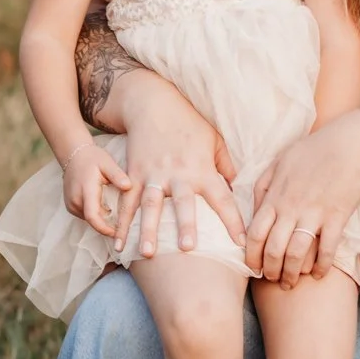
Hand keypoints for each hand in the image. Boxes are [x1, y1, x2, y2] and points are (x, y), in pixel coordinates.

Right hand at [61, 139, 132, 238]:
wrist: (74, 155)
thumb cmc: (93, 158)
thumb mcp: (108, 163)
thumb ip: (117, 175)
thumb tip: (128, 186)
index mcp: (86, 190)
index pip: (93, 216)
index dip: (104, 228)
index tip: (117, 232)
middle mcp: (75, 200)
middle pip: (92, 220)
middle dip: (107, 225)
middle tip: (124, 224)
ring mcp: (71, 204)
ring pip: (88, 219)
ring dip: (102, 220)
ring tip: (117, 214)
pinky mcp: (70, 206)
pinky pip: (85, 215)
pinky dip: (96, 215)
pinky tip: (106, 207)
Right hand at [107, 73, 243, 258]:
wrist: (154, 105)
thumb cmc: (190, 124)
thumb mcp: (215, 141)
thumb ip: (226, 167)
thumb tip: (239, 191)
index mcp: (201, 168)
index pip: (222, 198)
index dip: (233, 221)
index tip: (242, 243)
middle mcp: (178, 174)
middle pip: (183, 203)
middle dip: (185, 225)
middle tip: (187, 248)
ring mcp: (153, 175)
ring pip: (150, 205)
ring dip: (148, 230)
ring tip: (147, 253)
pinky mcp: (133, 174)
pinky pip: (126, 203)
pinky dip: (121, 224)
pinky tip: (118, 244)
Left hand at [245, 111, 359, 288]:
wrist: (350, 143)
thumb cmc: (314, 149)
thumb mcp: (279, 161)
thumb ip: (263, 186)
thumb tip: (253, 210)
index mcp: (275, 196)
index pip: (254, 234)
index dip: (251, 256)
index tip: (252, 267)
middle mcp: (291, 208)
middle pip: (272, 249)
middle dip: (269, 270)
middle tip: (272, 278)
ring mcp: (314, 214)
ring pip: (295, 254)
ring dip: (291, 274)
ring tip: (291, 282)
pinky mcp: (336, 217)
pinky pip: (326, 250)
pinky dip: (321, 266)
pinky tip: (319, 274)